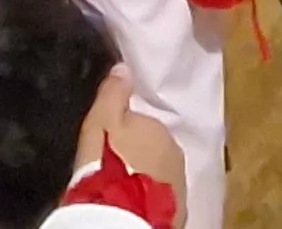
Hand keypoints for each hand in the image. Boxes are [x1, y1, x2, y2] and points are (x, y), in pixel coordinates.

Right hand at [74, 70, 185, 198]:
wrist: (124, 214)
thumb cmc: (108, 163)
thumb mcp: (101, 122)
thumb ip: (113, 95)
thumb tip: (125, 67)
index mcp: (157, 126)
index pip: (139, 123)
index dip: (120, 134)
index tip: (107, 145)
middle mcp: (175, 150)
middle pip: (152, 146)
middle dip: (137, 153)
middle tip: (113, 166)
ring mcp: (180, 181)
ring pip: (159, 171)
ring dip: (145, 175)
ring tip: (123, 186)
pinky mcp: (180, 208)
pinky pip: (162, 194)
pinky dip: (151, 195)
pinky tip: (135, 202)